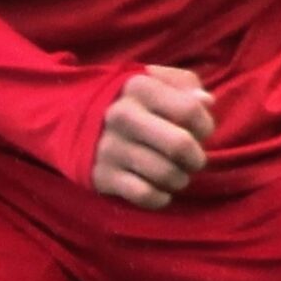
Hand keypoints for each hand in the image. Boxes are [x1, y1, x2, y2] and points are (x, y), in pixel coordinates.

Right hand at [92, 64, 215, 208]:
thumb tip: (206, 101)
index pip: (190, 110)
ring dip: (180, 179)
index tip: (202, 132)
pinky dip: (160, 198)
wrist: (73, 121)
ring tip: (176, 174)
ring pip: (166, 173)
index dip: (206, 125)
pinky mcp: (102, 176)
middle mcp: (122, 115)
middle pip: (180, 144)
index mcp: (139, 88)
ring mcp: (110, 147)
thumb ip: (185, 85)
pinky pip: (145, 195)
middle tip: (193, 160)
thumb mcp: (155, 82)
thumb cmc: (131, 102)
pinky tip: (160, 190)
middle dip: (196, 158)